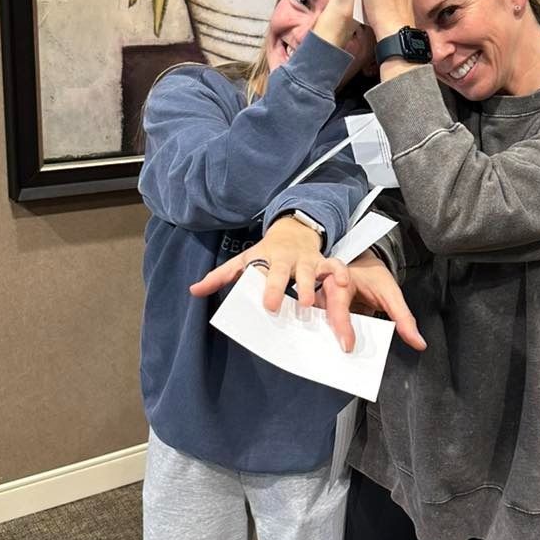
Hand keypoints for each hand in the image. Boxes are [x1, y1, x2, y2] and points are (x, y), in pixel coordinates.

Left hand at [189, 217, 346, 311]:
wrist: (293, 231)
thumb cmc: (266, 252)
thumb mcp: (244, 259)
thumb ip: (220, 276)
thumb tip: (194, 291)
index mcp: (267, 258)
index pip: (265, 272)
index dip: (268, 287)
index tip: (269, 306)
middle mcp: (289, 259)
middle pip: (290, 272)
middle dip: (293, 287)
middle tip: (295, 305)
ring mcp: (308, 259)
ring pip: (315, 271)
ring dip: (316, 287)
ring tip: (317, 308)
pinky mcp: (325, 262)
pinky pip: (336, 267)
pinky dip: (341, 274)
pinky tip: (345, 286)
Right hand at [318, 250, 425, 353]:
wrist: (362, 265)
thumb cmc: (372, 276)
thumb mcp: (391, 292)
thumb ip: (403, 318)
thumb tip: (418, 343)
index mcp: (338, 283)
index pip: (337, 307)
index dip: (342, 327)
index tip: (348, 347)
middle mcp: (324, 295)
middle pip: (325, 321)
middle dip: (333, 339)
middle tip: (346, 357)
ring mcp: (320, 306)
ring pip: (322, 329)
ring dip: (331, 344)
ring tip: (340, 361)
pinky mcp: (323, 316)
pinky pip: (326, 332)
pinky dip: (334, 342)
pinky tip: (341, 355)